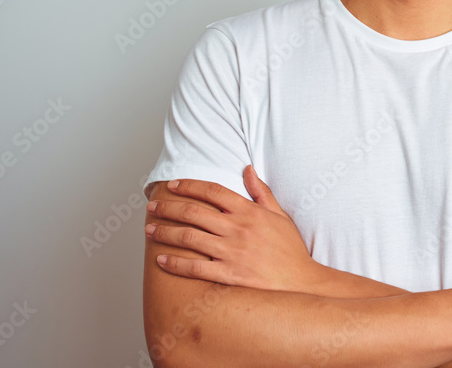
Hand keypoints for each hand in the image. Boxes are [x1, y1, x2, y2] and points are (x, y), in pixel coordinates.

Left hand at [145, 167, 321, 291]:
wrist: (301, 283)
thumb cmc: (290, 250)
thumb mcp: (279, 215)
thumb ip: (261, 192)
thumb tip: (247, 168)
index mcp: (249, 212)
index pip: (213, 191)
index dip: (189, 186)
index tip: (172, 185)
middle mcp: (238, 229)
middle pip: (194, 212)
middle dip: (168, 208)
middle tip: (152, 207)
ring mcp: (232, 252)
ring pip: (189, 238)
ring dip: (165, 233)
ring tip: (149, 231)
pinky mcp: (229, 275)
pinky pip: (195, 268)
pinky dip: (175, 263)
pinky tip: (162, 259)